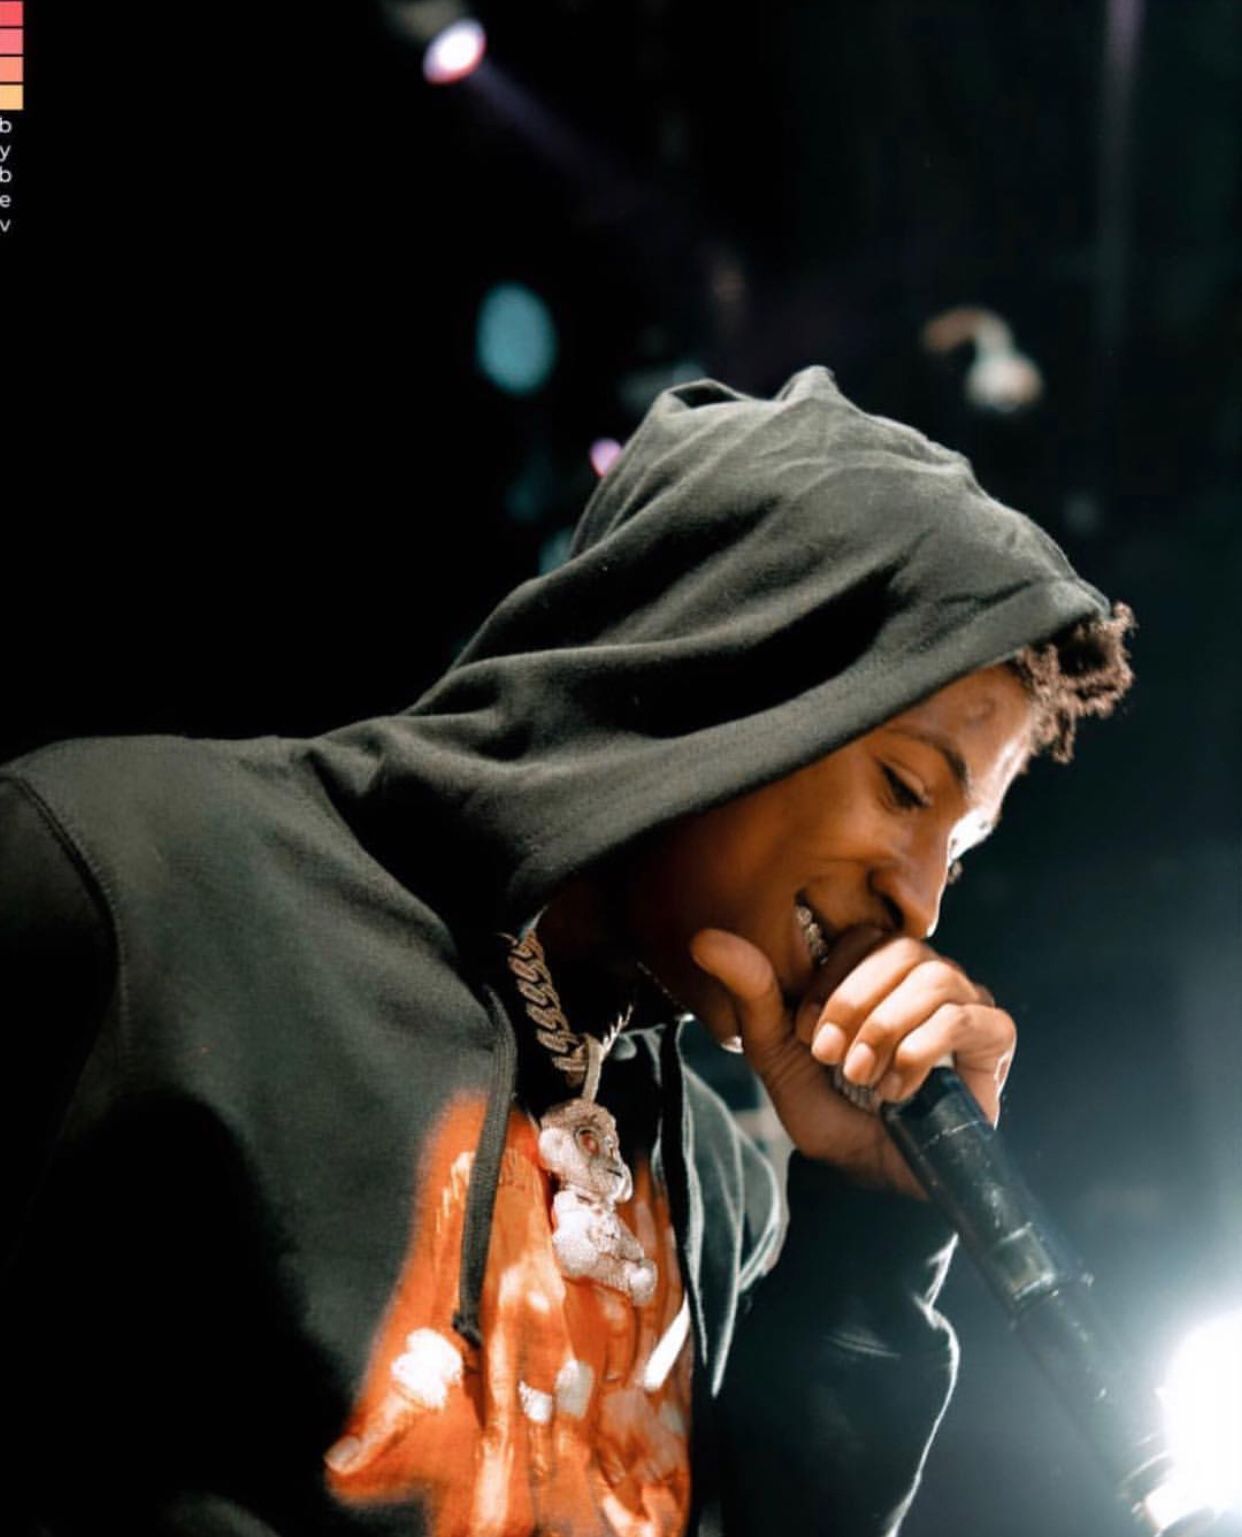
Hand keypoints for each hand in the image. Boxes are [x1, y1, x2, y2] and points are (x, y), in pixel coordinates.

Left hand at [690, 924, 1015, 1197]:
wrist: (866, 1176)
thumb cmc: (827, 1107)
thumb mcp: (778, 1050)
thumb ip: (751, 991)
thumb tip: (703, 938)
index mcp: (877, 966)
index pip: (864, 933)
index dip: (832, 982)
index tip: (807, 1036)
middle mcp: (926, 975)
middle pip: (903, 949)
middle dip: (857, 1007)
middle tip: (833, 1060)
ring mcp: (966, 1002)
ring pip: (936, 978)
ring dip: (888, 1031)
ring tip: (864, 1078)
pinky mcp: (994, 1039)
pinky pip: (968, 1018)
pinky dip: (922, 1053)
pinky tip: (899, 1092)